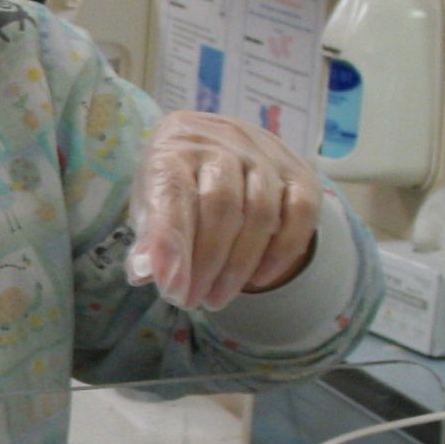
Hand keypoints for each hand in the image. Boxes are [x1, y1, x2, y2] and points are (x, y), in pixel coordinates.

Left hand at [127, 111, 321, 310]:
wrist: (216, 149)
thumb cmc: (176, 184)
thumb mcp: (150, 206)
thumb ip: (149, 238)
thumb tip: (143, 274)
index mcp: (174, 148)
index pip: (173, 193)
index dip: (172, 244)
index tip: (170, 289)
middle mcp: (221, 142)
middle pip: (221, 206)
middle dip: (206, 263)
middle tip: (191, 301)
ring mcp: (265, 154)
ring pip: (261, 213)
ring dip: (239, 266)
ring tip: (216, 298)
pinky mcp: (299, 171)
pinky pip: (301, 213)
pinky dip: (281, 252)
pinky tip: (258, 279)